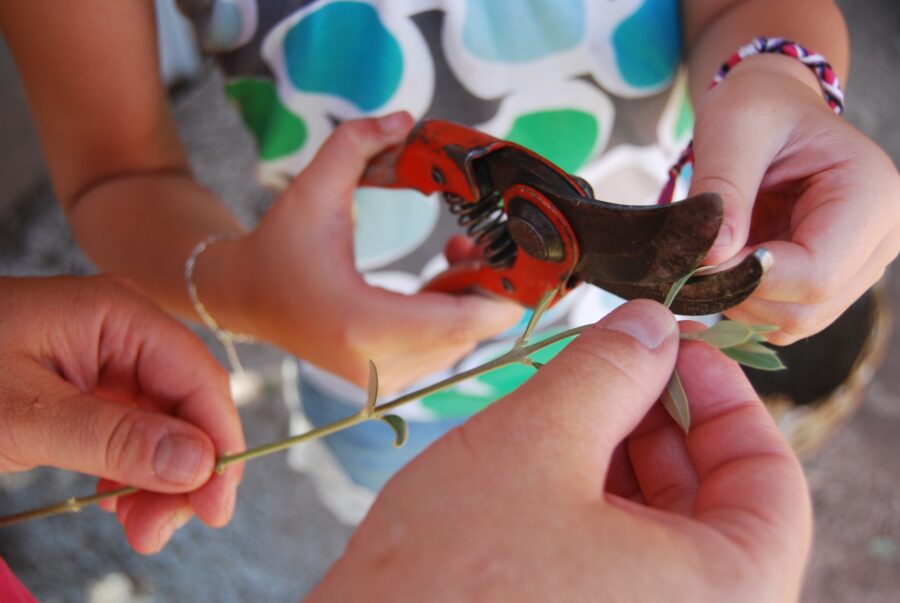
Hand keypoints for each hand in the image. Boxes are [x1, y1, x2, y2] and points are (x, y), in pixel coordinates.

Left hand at [0, 275, 244, 553]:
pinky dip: (131, 469)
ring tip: (136, 527)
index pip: (198, 378)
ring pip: (165, 422)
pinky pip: (132, 428)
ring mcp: (107, 357)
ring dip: (160, 477)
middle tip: (158, 530)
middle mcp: (124, 330)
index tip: (215, 506)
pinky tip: (117, 498)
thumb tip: (200, 463)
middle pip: (187, 403)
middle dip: (185, 469)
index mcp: (119, 314)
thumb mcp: (23, 415)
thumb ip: (114, 437)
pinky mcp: (88, 385)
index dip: (218, 443)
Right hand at [203, 113, 522, 393]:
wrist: (245, 298)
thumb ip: (356, 146)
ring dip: (471, 298)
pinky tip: (444, 274)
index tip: (519, 259)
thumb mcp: (312, 189)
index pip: (457, 323)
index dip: (501, 296)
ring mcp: (381, 379)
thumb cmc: (277, 246)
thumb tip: (404, 119)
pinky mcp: (384, 379)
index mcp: (361, 323)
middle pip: (467, 335)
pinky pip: (441, 350)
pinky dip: (454, 314)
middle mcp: (375, 363)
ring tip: (458, 251)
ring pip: (458, 345)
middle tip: (489, 241)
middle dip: (490, 286)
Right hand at [307, 300, 810, 601]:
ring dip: (625, 450)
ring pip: (663, 527)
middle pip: (716, 501)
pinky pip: (621, 557)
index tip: (675, 346)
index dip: (725, 396)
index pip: (769, 480)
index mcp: (722, 594)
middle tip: (616, 358)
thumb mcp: (536, 445)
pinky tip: (553, 452)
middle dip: (664, 416)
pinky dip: (597, 495)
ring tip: (572, 399)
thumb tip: (653, 326)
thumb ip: (608, 371)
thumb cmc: (447, 575)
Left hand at [690, 55, 899, 343]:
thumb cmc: (756, 109)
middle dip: (739, 291)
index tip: (699, 256)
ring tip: (712, 250)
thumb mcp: (732, 129)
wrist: (771, 112)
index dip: (749, 278)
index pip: (817, 275)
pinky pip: (780, 317)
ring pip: (791, 322)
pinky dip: (742, 301)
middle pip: (806, 309)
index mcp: (872, 195)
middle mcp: (879, 241)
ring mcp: (856, 269)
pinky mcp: (827, 284)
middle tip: (695, 254)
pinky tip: (725, 263)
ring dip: (737, 299)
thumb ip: (723, 191)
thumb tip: (711, 258)